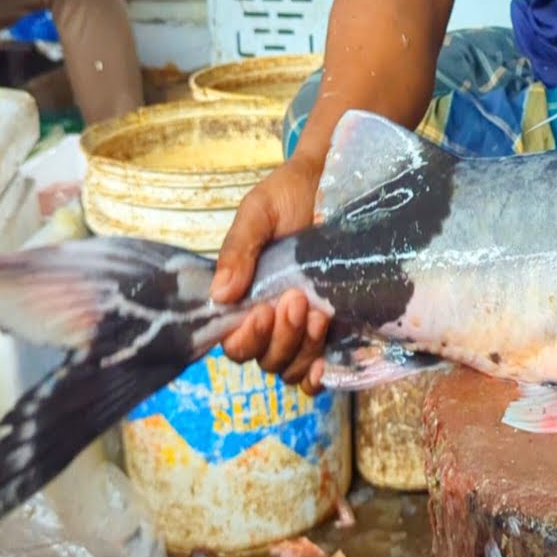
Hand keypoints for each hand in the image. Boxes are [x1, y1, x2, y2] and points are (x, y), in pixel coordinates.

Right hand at [211, 156, 330, 389]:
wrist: (335, 181)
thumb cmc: (290, 195)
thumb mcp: (258, 214)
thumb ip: (238, 250)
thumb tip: (219, 296)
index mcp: (245, 297)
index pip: (235, 342)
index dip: (246, 339)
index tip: (262, 312)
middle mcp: (272, 319)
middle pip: (266, 359)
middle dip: (280, 338)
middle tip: (296, 299)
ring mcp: (304, 326)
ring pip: (293, 367)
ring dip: (303, 349)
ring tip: (319, 312)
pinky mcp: (338, 327)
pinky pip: (319, 370)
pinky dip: (317, 375)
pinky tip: (325, 364)